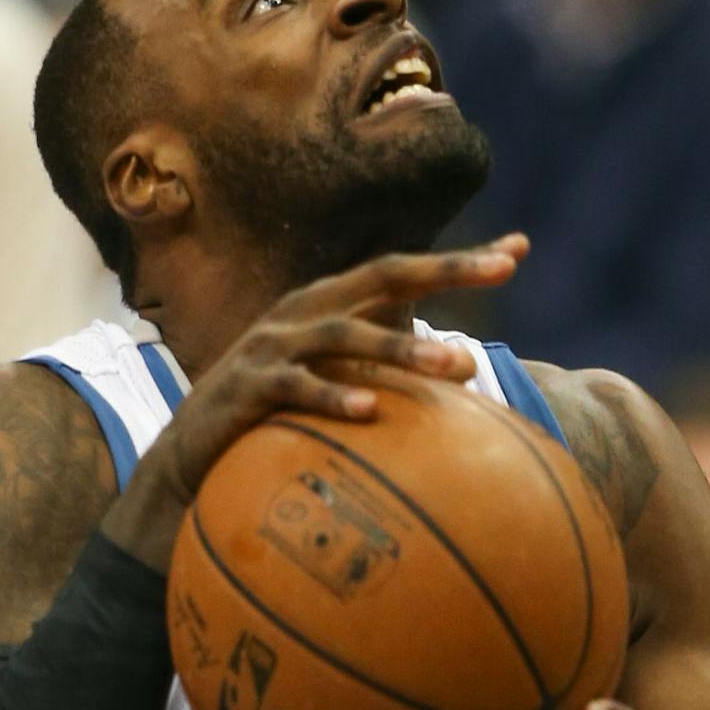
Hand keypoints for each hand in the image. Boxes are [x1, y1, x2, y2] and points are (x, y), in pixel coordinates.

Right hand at [104, 234, 527, 569]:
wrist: (190, 457)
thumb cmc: (276, 418)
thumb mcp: (336, 384)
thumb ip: (390, 371)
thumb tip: (470, 371)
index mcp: (332, 305)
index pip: (404, 273)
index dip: (458, 262)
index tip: (519, 252)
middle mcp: (305, 311)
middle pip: (383, 276)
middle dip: (444, 269)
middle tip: (503, 271)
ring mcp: (274, 345)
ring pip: (346, 334)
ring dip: (403, 348)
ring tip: (456, 368)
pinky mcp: (247, 386)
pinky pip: (296, 388)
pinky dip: (333, 396)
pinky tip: (371, 411)